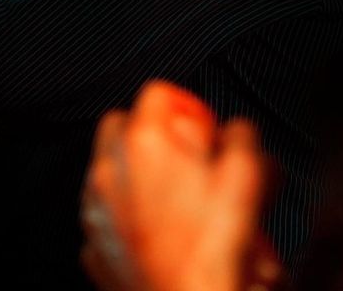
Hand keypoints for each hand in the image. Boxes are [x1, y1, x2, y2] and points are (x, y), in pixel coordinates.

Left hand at [81, 82, 283, 290]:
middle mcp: (111, 170)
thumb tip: (236, 132)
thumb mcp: (248, 173)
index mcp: (146, 143)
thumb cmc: (212, 250)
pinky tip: (160, 229)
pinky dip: (128, 212)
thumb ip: (241, 135)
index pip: (158, 92)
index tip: (204, 128)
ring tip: (176, 194)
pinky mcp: (94, 245)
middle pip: (123, 123)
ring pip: (111, 167)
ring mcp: (96, 210)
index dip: (189, 106)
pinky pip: (108, 211)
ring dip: (139, 169)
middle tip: (187, 156)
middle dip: (154, 133)